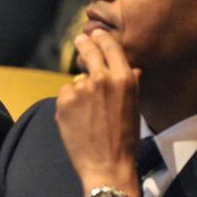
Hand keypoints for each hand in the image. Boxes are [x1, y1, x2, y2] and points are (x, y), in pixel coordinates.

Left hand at [56, 30, 140, 196]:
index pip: (110, 47)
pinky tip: (77, 120)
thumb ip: (130, 85)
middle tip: (80, 39)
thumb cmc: (125, 138)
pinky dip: (68, 104)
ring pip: (76, 81)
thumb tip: (133, 68)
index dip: (102, 38)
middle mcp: (101, 79)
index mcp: (123, 78)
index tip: (96, 33)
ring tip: (88, 115)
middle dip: (84, 43)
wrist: (106, 164)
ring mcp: (80, 89)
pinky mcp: (63, 101)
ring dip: (79, 91)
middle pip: (89, 51)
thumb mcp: (134, 108)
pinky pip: (65, 95)